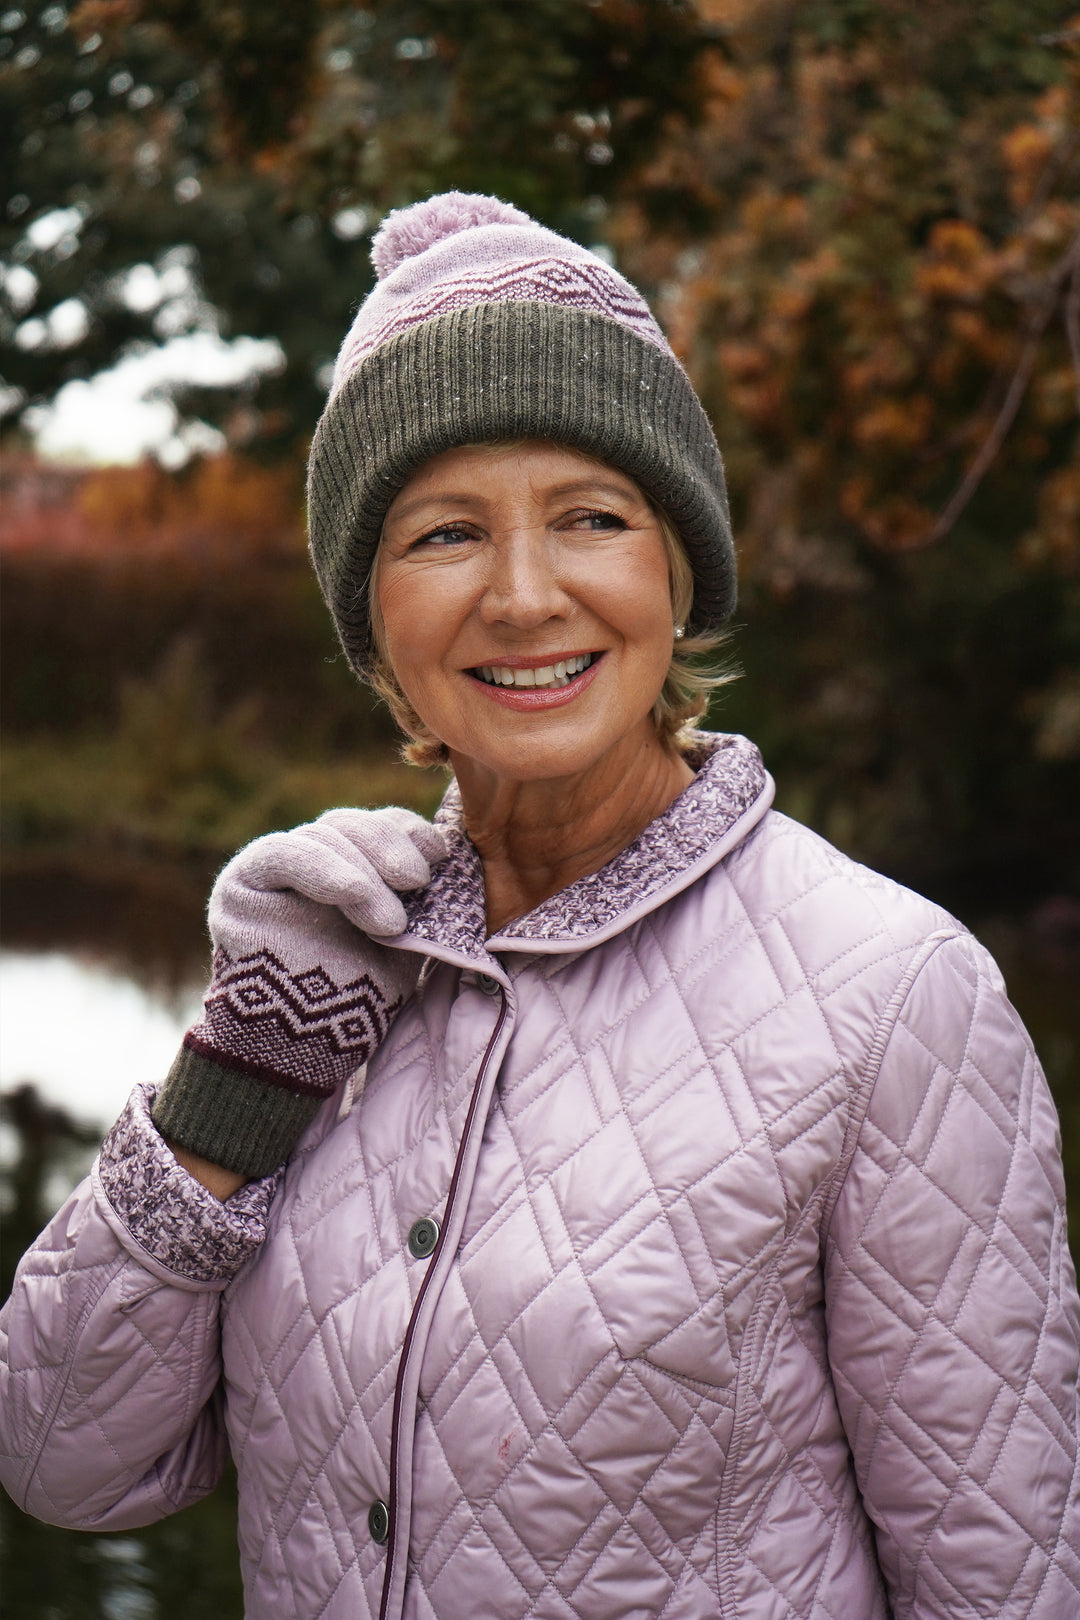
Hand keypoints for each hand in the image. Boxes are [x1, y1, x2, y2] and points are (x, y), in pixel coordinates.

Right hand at [152, 807, 445, 1178]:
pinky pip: (283, 855)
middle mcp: (307, 858)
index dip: (406, 831)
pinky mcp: (241, 882)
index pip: (375, 826)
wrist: (305, 1050)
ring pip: (322, 837)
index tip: (439, 853)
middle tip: (418, 880)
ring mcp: (272, 867)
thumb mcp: (400, 937)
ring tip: (390, 923)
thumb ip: (414, 893)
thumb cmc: (358, 998)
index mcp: (346, 864)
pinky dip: (325, 870)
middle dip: (389, 848)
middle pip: (350, 825)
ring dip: (364, 874)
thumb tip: (452, 849)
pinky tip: (354, 896)